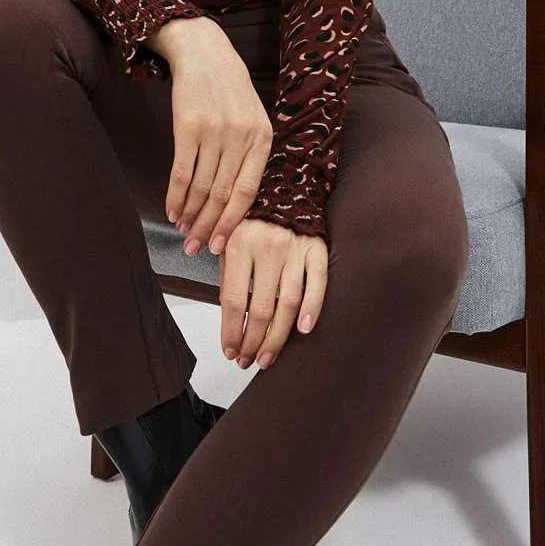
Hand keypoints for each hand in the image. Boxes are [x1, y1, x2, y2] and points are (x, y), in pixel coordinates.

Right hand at [150, 16, 271, 254]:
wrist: (204, 52)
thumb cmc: (229, 89)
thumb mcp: (252, 118)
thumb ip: (249, 155)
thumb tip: (236, 202)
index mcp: (262, 139)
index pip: (247, 193)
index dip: (232, 223)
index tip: (220, 246)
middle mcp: (241, 137)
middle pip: (222, 195)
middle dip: (208, 227)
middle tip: (196, 248)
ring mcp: (214, 132)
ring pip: (200, 187)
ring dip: (189, 214)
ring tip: (183, 231)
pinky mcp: (188, 127)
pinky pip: (180, 172)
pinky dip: (174, 195)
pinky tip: (171, 210)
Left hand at [217, 217, 327, 370]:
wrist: (286, 185)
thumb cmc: (252, 219)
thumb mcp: (230, 239)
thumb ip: (227, 275)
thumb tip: (226, 318)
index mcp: (239, 245)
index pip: (233, 300)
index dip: (231, 331)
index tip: (229, 351)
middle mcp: (268, 248)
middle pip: (261, 307)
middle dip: (253, 341)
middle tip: (247, 361)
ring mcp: (295, 249)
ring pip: (288, 303)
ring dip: (277, 336)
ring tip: (267, 357)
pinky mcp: (317, 249)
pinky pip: (318, 283)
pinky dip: (313, 308)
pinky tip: (303, 330)